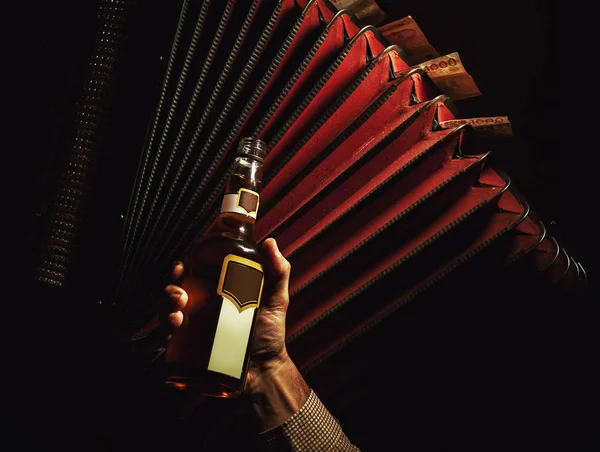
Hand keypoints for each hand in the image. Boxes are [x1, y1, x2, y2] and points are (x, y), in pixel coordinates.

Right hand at [161, 237, 293, 392]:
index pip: (196, 269)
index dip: (185, 263)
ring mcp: (195, 324)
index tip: (184, 264)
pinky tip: (175, 329)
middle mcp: (203, 304)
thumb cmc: (270, 331)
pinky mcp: (189, 346)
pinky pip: (168, 335)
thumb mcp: (277, 298)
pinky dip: (165, 330)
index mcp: (220, 288)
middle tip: (180, 293)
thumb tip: (269, 242)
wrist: (265, 369)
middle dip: (172, 286)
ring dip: (166, 307)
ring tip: (178, 314)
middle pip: (177, 287)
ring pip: (168, 309)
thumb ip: (278, 270)